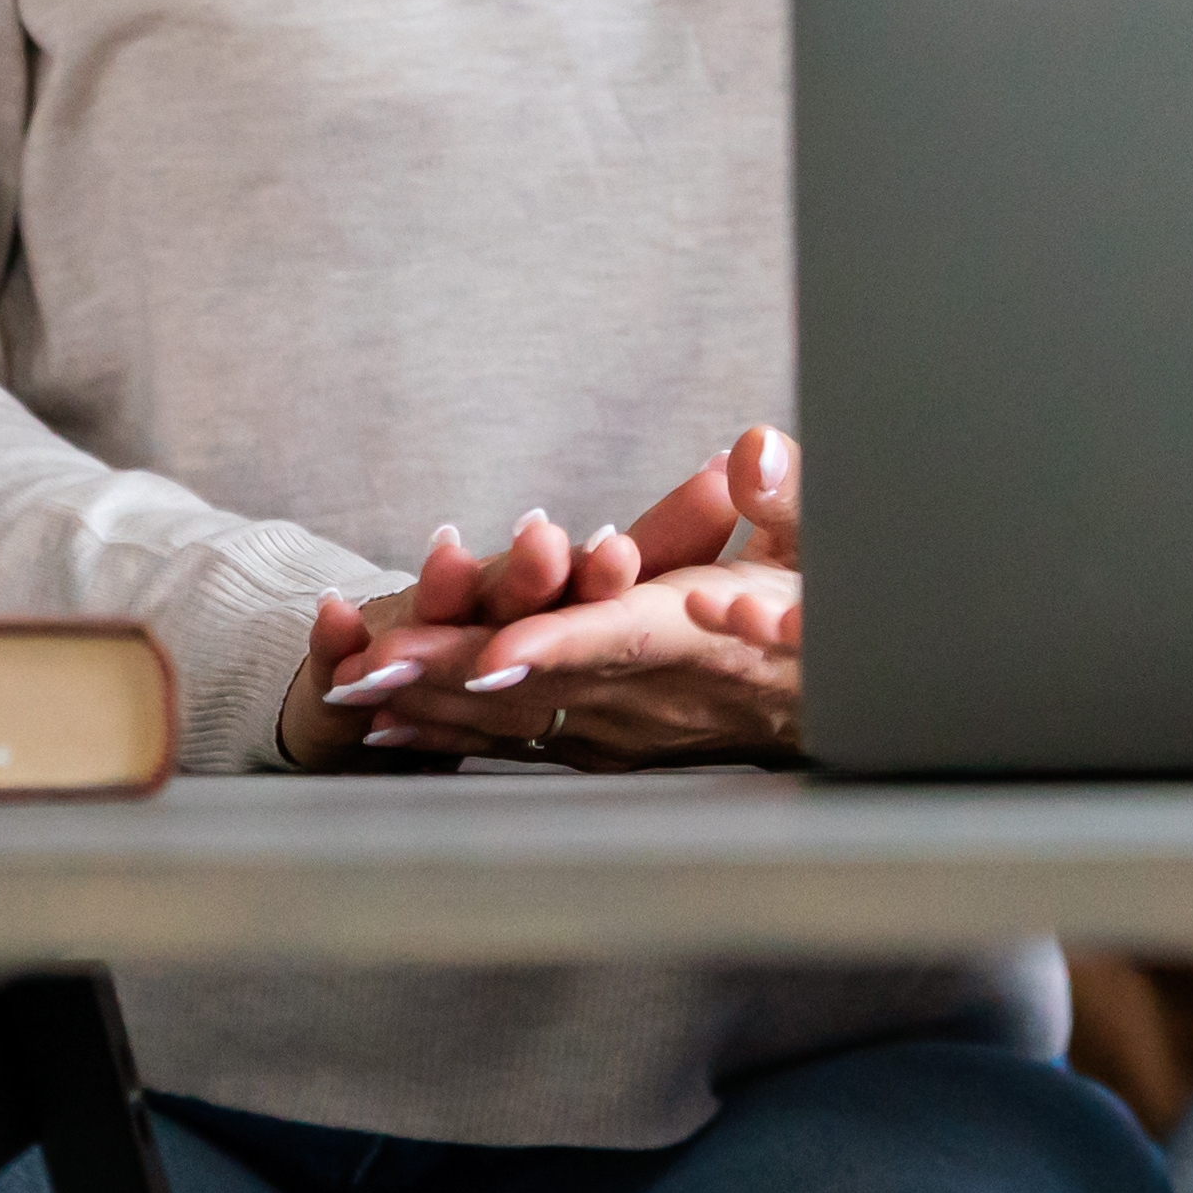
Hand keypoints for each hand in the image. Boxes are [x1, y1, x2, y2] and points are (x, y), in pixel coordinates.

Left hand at [276, 430, 805, 769]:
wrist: (838, 703)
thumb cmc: (827, 610)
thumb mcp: (823, 544)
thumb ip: (787, 497)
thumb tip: (750, 449)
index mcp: (702, 637)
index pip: (620, 638)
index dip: (555, 645)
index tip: (492, 649)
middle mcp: (654, 695)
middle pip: (543, 683)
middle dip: (450, 678)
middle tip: (370, 671)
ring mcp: (625, 729)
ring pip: (516, 718)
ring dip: (432, 707)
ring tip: (353, 692)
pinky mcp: (608, 742)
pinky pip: (517, 737)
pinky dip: (451, 730)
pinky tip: (393, 726)